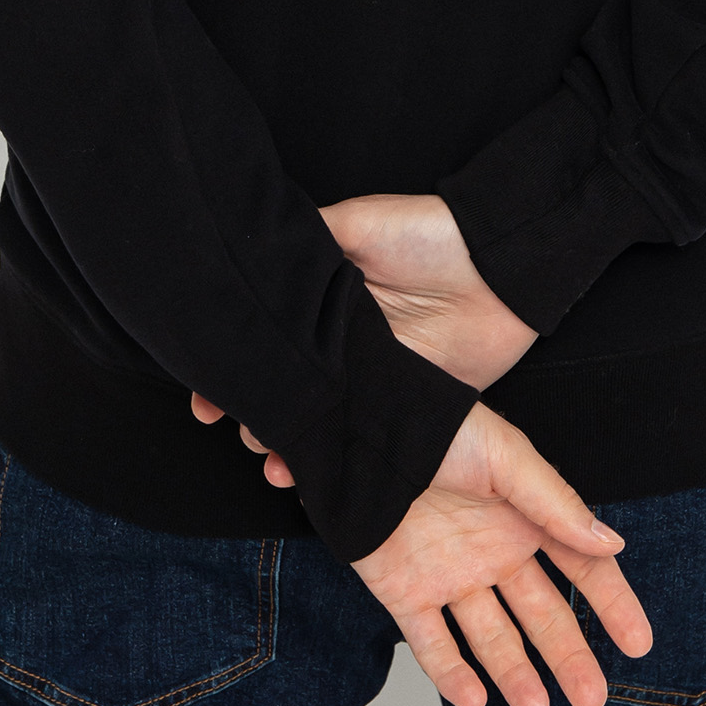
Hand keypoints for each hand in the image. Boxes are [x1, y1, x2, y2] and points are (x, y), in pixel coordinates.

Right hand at [186, 194, 530, 472]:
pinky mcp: (413, 404)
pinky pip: (369, 441)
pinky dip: (341, 464)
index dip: (236, 373)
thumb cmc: (428, 234)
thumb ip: (313, 236)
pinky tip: (317, 481)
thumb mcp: (360, 224)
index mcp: (328, 305)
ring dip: (293, 450)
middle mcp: (348, 346)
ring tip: (276, 466)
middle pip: (292, 392)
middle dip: (259, 419)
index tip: (205, 401)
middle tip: (244, 434)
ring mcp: (378, 379)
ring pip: (323, 425)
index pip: (272, 346)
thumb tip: (256, 243)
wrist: (499, 263)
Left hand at [186, 400, 648, 705]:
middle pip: (541, 614)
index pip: (580, 569)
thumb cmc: (439, 430)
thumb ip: (557, 504)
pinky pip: (431, 642)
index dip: (611, 605)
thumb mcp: (508, 458)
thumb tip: (613, 543)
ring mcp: (450, 574)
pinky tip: (475, 698)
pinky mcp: (405, 591)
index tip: (639, 644)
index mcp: (524, 517)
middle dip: (568, 656)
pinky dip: (451, 673)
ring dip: (513, 673)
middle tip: (593, 698)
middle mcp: (492, 551)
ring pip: (490, 636)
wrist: (363, 430)